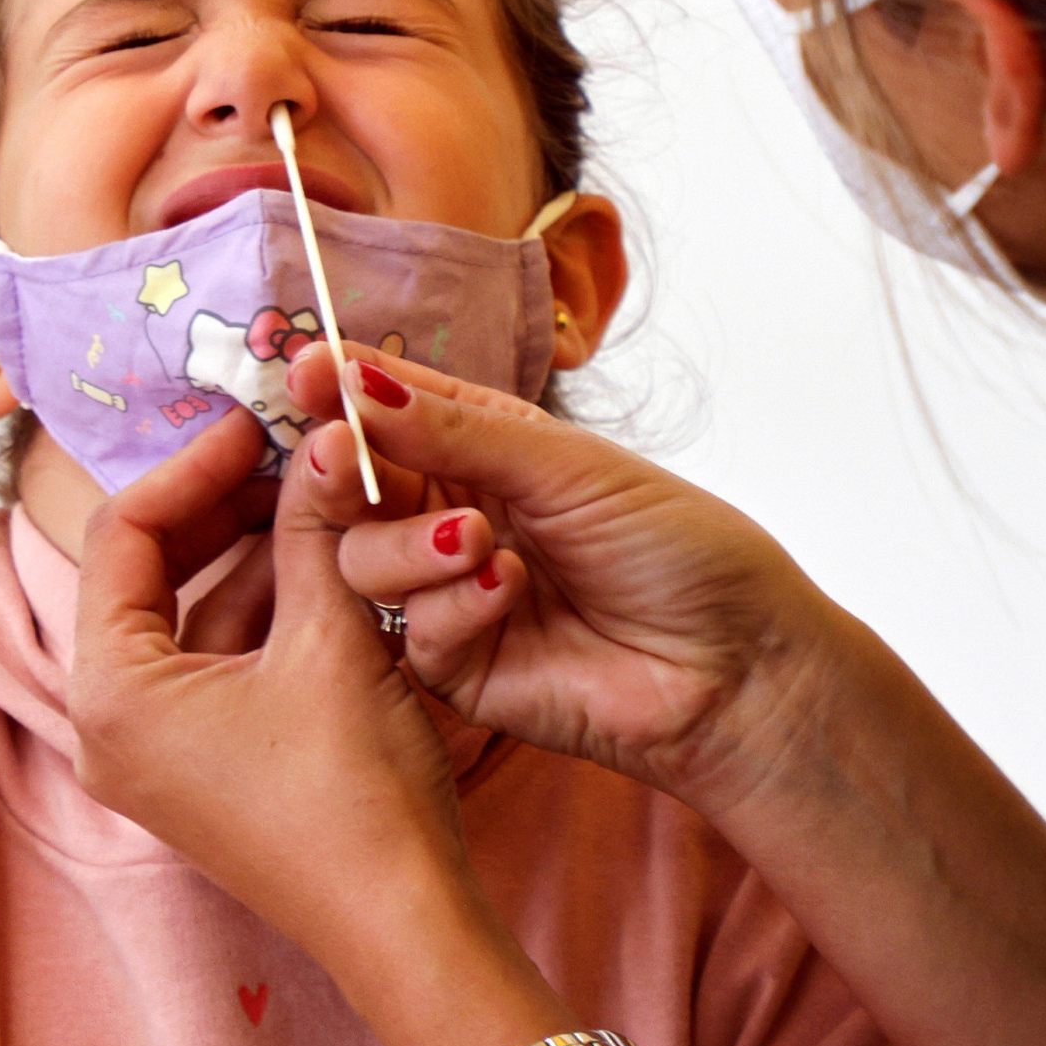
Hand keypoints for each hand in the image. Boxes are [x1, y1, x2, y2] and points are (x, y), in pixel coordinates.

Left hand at [68, 408, 485, 964]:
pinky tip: (326, 564)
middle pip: (146, 573)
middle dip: (221, 507)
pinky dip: (265, 612)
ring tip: (319, 494)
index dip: (192, 467)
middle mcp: (109, 727)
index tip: (255, 424)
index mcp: (109, 692)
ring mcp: (154, 754)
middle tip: (287, 452)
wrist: (405, 927)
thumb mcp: (332, 640)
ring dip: (253, 556)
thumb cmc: (355, 794)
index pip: (122, 536)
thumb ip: (312, 528)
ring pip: (189, 617)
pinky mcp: (202, 770)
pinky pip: (215, 664)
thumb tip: (322, 432)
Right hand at [282, 344, 843, 815]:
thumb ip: (455, 430)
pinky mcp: (459, 672)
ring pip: (361, 564)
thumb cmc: (678, 549)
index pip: (391, 411)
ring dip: (408, 546)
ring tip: (479, 540)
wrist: (736, 667)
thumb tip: (356, 380)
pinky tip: (510, 595)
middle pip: (353, 490)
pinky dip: (452, 607)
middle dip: (343, 471)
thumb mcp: (567, 465)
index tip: (309, 372)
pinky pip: (410, 635)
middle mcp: (456, 518)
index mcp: (485, 452)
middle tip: (343, 457)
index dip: (345, 391)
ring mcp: (450, 598)